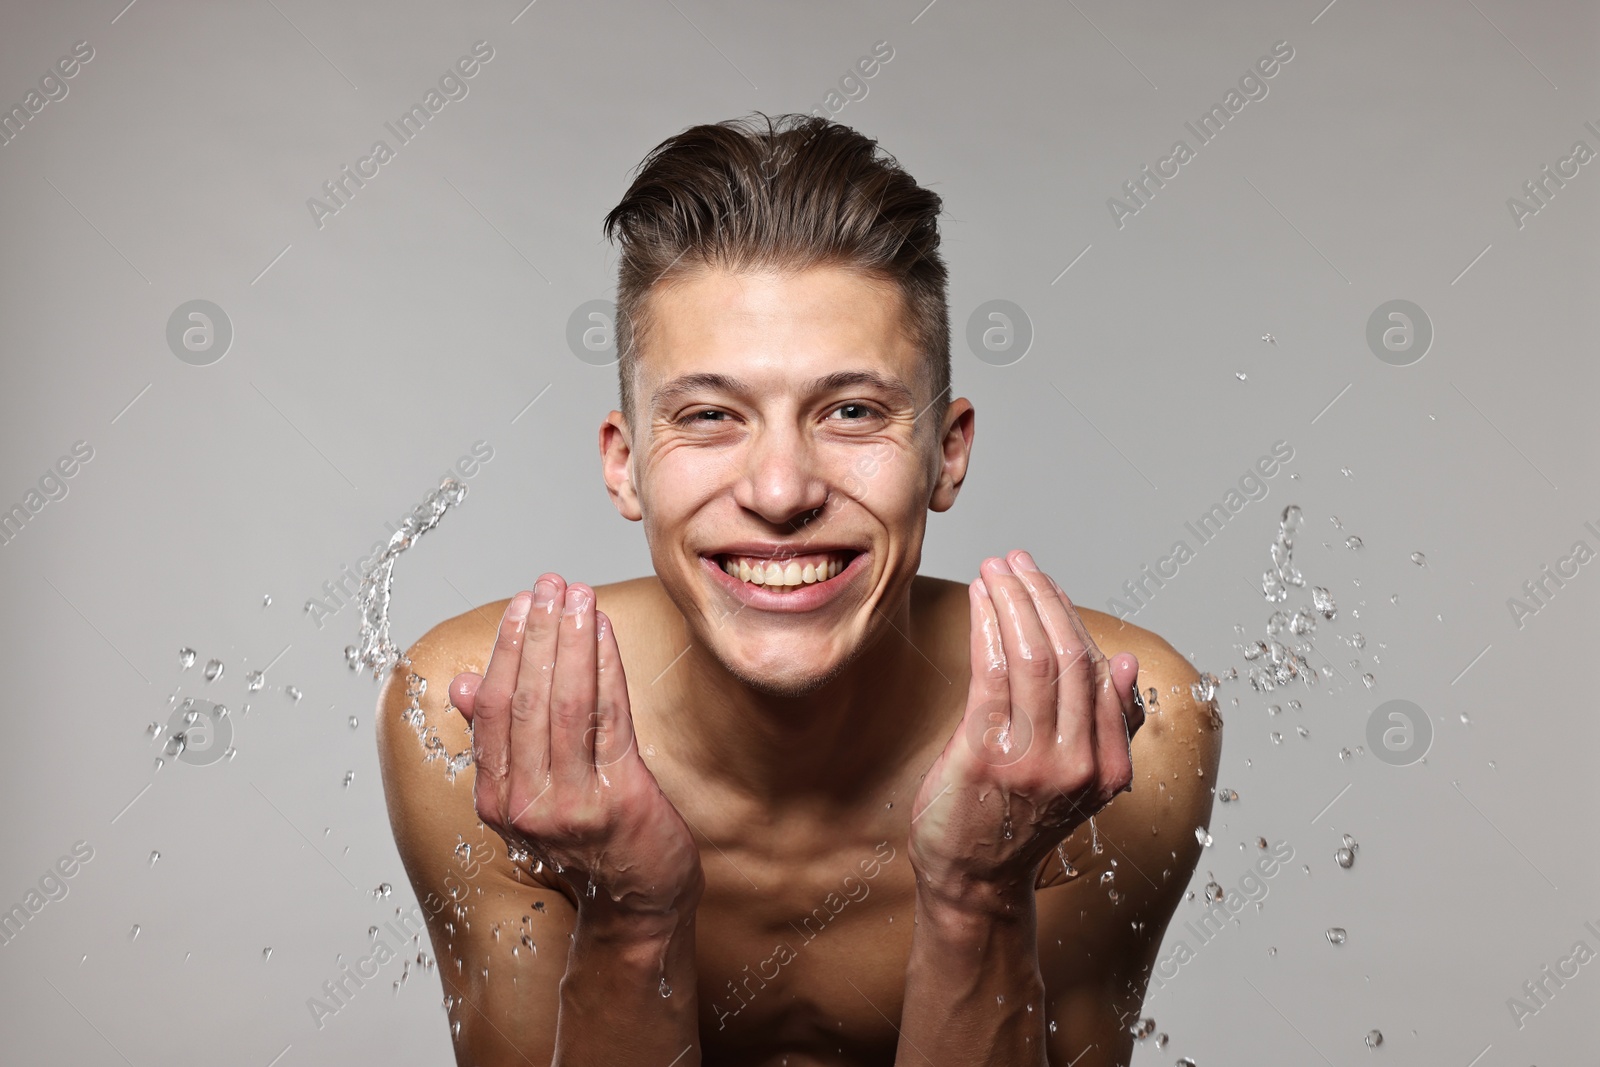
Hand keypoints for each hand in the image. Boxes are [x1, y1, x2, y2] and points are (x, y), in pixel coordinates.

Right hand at [449, 575, 703, 917]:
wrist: (638, 902)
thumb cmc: (589, 840)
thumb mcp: (530, 794)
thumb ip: (498, 740)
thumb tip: (462, 685)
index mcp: (497, 800)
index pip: (492, 709)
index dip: (506, 650)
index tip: (521, 604)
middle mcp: (525, 804)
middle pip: (525, 700)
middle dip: (537, 633)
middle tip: (548, 584)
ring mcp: (572, 804)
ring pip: (564, 704)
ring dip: (571, 641)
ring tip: (578, 596)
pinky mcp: (620, 798)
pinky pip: (608, 719)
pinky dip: (605, 668)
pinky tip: (604, 633)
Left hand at [908, 550, 1144, 912]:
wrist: (972, 882)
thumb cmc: (1014, 821)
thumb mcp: (1078, 779)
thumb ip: (1104, 726)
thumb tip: (1126, 664)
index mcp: (1110, 768)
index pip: (1097, 670)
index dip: (1069, 614)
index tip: (1042, 580)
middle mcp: (1080, 765)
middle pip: (1070, 655)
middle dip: (1041, 596)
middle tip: (1016, 561)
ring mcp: (1034, 762)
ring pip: (1035, 656)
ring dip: (1012, 601)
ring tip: (994, 570)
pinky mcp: (987, 756)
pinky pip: (994, 673)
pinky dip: (989, 626)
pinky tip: (980, 600)